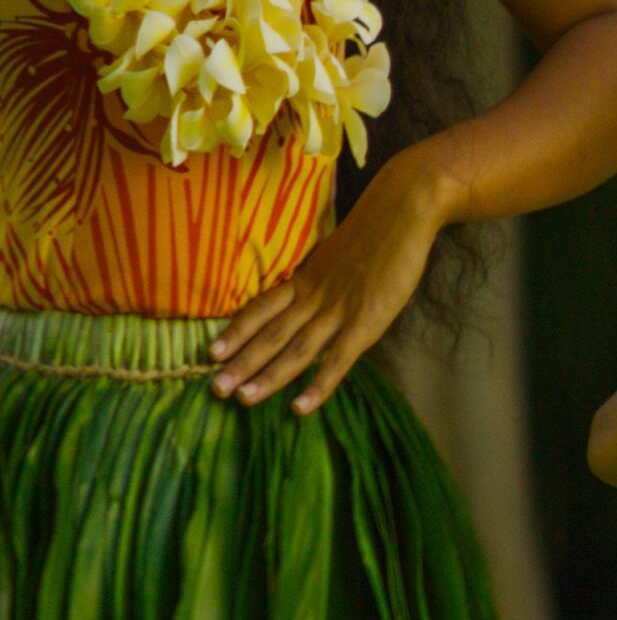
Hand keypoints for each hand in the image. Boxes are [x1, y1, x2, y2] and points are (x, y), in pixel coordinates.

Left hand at [211, 152, 455, 412]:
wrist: (401, 212)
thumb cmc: (375, 231)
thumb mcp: (337, 254)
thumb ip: (324, 278)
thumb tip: (314, 293)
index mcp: (306, 279)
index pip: (262, 308)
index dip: (236, 331)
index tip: (212, 353)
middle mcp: (314, 297)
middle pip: (271, 334)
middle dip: (241, 363)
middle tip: (214, 389)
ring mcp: (339, 311)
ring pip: (296, 350)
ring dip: (268, 377)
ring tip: (242, 400)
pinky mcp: (366, 323)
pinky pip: (337, 360)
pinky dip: (318, 386)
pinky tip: (300, 407)